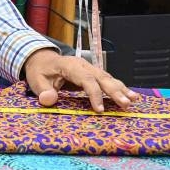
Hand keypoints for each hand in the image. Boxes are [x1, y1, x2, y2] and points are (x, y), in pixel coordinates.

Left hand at [23, 49, 138, 112]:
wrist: (42, 59)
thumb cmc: (40, 71)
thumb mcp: (36, 81)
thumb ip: (43, 91)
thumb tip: (49, 100)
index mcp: (70, 66)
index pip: (86, 79)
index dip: (94, 94)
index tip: (99, 110)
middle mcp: (83, 65)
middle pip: (102, 77)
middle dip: (115, 91)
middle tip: (126, 104)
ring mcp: (89, 68)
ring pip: (108, 78)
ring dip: (121, 89)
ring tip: (134, 100)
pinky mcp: (92, 73)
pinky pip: (107, 80)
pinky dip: (119, 88)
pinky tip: (131, 95)